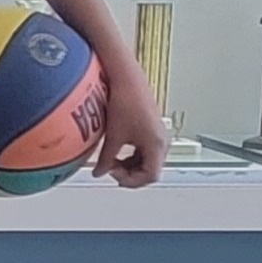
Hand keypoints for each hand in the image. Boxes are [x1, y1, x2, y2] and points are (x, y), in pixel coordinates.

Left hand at [94, 59, 168, 186]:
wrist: (127, 81)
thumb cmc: (124, 103)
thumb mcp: (113, 136)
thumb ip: (106, 159)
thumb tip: (99, 172)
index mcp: (157, 145)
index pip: (151, 175)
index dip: (132, 181)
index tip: (115, 178)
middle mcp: (162, 142)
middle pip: (151, 170)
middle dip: (131, 174)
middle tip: (111, 171)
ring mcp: (159, 136)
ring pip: (148, 162)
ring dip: (131, 166)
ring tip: (112, 162)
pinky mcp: (152, 130)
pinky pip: (145, 151)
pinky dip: (132, 157)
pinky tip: (117, 154)